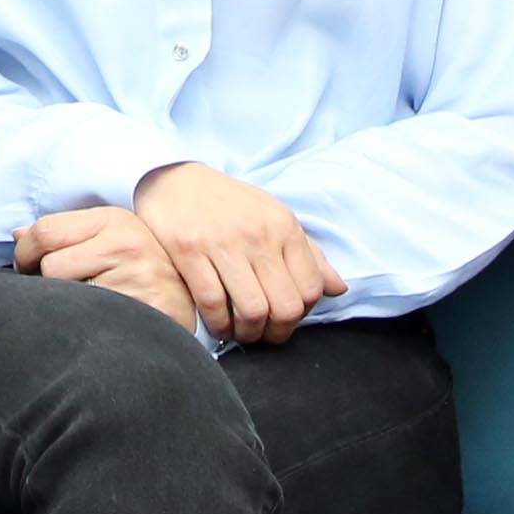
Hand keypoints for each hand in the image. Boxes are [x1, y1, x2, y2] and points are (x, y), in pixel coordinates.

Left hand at [14, 205, 200, 332]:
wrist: (188, 303)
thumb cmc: (138, 270)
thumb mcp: (108, 238)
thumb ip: (64, 234)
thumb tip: (17, 234)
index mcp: (113, 219)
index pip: (45, 231)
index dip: (24, 253)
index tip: (25, 266)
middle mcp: (126, 242)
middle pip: (50, 265)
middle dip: (44, 282)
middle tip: (56, 290)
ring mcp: (136, 275)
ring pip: (66, 293)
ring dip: (66, 303)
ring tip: (85, 303)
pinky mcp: (142, 306)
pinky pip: (88, 316)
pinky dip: (84, 320)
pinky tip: (99, 318)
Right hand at [132, 161, 345, 344]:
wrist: (175, 178)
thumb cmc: (230, 204)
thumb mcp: (274, 218)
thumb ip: (308, 255)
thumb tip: (338, 289)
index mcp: (284, 226)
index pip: (310, 289)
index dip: (300, 315)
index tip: (283, 319)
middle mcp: (258, 234)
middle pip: (284, 306)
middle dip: (275, 333)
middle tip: (262, 335)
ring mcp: (222, 242)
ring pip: (251, 310)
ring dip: (247, 333)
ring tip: (240, 332)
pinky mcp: (188, 250)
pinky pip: (212, 303)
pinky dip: (218, 323)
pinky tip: (217, 323)